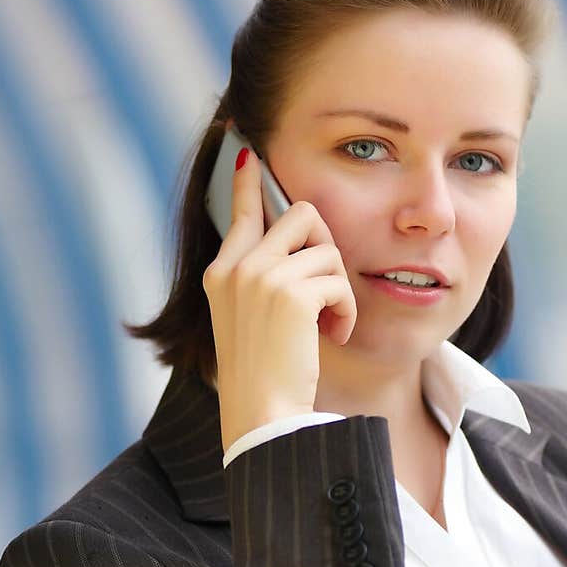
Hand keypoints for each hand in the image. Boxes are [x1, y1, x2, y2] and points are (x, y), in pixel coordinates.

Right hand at [202, 143, 357, 452]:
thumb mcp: (252, 322)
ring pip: (327, 250)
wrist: (261, 415)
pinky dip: (345, 312)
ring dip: (339, 289)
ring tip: (327, 326)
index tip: (247, 151)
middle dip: (327, 247)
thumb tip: (298, 242)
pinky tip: (332, 337)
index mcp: (220, 275)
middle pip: (301, 216)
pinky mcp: (290, 294)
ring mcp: (260, 278)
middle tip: (328, 288)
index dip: (248, 183)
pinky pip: (339, 282)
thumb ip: (264, 281)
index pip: (240, 213)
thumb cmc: (265, 378)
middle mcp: (236, 269)